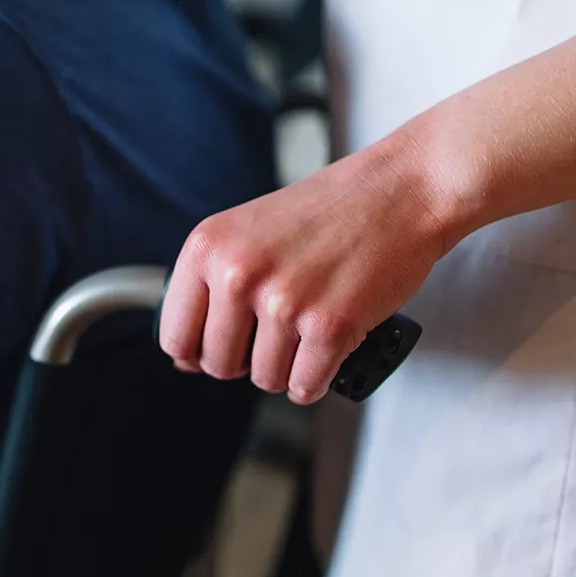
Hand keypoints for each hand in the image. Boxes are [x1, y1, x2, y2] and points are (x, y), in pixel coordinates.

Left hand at [159, 138, 452, 404]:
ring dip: (286, 369)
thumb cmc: (329, 211)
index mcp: (207, 247)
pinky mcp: (329, 326)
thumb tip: (183, 359)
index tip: (217, 347)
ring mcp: (283, 301)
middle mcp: (238, 273)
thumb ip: (212, 287)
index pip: (174, 336)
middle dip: (245, 361)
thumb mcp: (246, 232)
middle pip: (217, 365)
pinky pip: (304, 387)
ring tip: (305, 332)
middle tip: (274, 335)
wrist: (400, 190)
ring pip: (265, 379)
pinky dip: (315, 380)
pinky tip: (324, 354)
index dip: (197, 352)